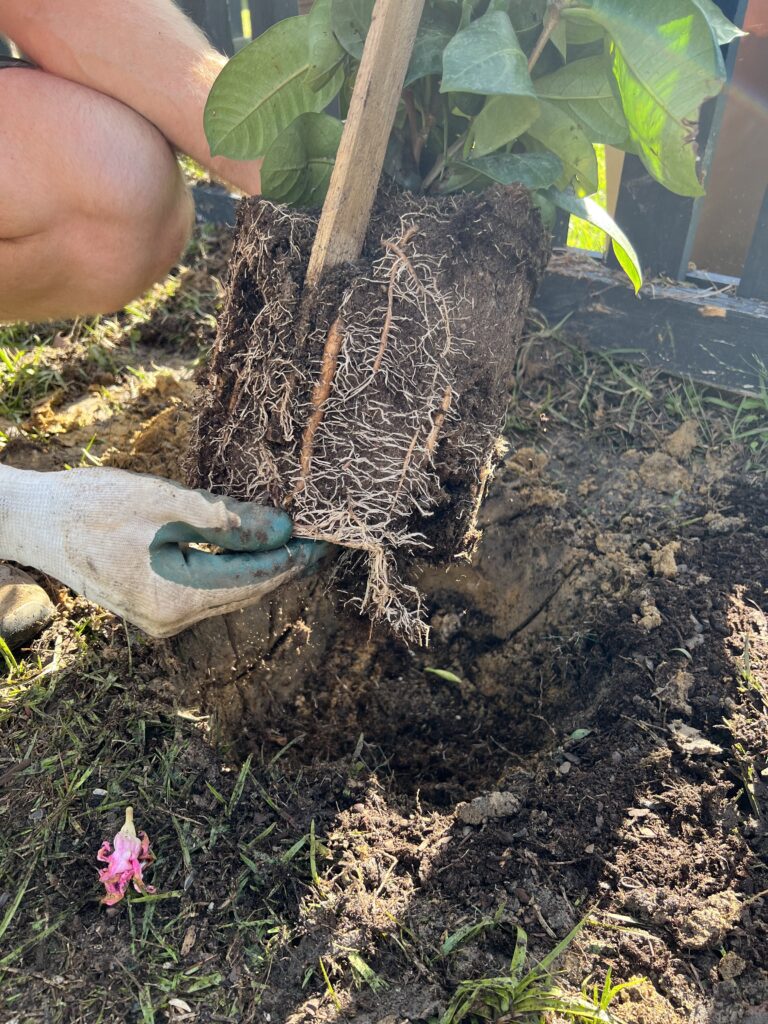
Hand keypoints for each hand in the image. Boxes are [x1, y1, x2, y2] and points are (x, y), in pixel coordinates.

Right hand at [0, 466, 323, 636]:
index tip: (326, 539)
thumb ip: (227, 519)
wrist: (31, 521)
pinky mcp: (152, 606)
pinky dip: (232, 570)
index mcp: (175, 598)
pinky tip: (249, 549)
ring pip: (227, 593)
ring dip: (260, 568)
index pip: (254, 580)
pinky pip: (206, 590)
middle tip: (320, 539)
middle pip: (245, 592)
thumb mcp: (165, 502)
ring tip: (294, 540)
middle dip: (284, 566)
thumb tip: (283, 529)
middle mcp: (171, 619)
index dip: (293, 558)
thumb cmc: (91, 505)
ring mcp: (159, 618)